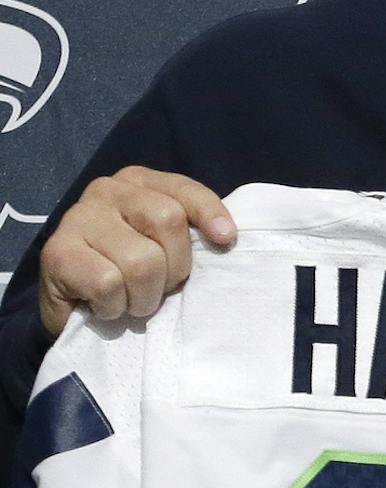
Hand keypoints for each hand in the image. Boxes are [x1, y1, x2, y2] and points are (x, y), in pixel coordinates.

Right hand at [38, 167, 235, 336]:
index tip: (226, 240)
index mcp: (139, 182)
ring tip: (132, 300)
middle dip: (175, 268)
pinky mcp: (57, 251)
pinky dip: (115, 305)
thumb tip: (226, 237)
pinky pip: (108, 284)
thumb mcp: (166, 246)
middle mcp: (107, 190)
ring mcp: (78, 217)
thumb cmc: (129, 273)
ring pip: (141, 260)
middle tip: (159, 288)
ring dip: (144, 295)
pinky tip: (105, 305)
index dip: (210, 213)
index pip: (184, 190)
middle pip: (167, 221)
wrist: (74, 306)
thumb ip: (189, 232)